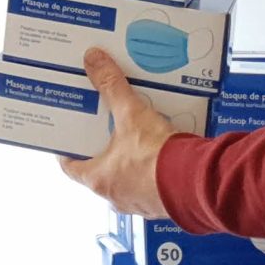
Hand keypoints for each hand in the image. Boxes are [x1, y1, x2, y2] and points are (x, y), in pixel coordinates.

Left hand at [59, 50, 184, 217]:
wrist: (196, 183)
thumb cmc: (155, 156)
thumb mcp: (131, 114)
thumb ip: (111, 86)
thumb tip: (93, 59)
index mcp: (98, 179)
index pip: (70, 167)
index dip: (68, 150)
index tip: (70, 136)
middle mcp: (114, 196)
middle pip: (99, 172)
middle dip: (102, 151)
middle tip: (105, 129)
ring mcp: (138, 203)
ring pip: (125, 181)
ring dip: (127, 162)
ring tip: (133, 136)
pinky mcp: (160, 204)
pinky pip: (149, 186)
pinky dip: (150, 171)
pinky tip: (159, 153)